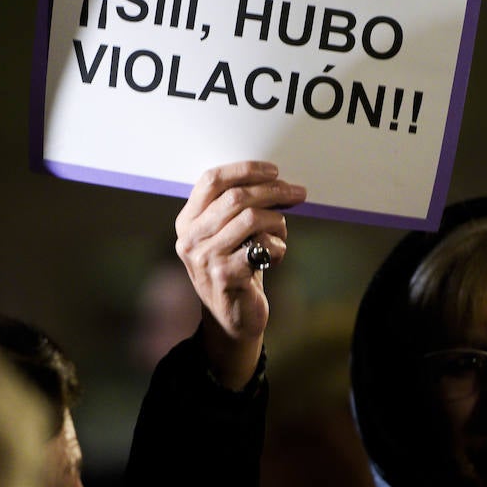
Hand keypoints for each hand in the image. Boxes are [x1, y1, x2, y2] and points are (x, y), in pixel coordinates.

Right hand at [174, 161, 305, 388]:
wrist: (231, 316)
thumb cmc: (235, 266)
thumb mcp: (227, 234)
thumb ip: (238, 208)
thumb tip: (276, 181)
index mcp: (188, 221)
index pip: (211, 180)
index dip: (245, 171)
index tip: (274, 171)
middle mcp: (191, 238)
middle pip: (236, 197)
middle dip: (273, 191)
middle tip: (298, 194)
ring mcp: (206, 258)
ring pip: (252, 218)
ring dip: (277, 222)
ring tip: (282, 233)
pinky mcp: (226, 276)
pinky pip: (263, 246)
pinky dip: (278, 247)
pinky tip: (276, 256)